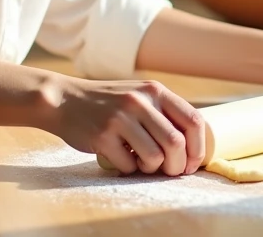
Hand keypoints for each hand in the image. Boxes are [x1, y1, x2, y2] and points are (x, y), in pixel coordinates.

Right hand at [43, 77, 204, 175]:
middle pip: (176, 143)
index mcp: (154, 91)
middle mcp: (140, 101)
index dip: (198, 148)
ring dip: (152, 169)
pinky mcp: (102, 136)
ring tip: (142, 163)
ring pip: (155, 157)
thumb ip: (162, 113)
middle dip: (177, 165)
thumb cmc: (108, 103)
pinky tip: (121, 158)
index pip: (193, 120)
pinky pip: (129, 165)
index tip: (191, 163)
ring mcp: (120, 118)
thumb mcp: (138, 95)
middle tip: (169, 171)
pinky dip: (128, 169)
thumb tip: (191, 148)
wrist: (64, 100)